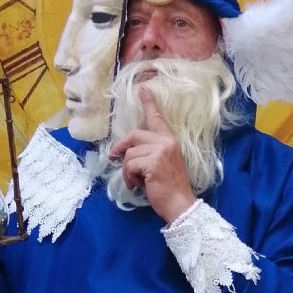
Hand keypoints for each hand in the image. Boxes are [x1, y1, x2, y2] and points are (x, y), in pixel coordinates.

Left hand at [106, 86, 196, 223]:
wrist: (180, 204)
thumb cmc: (169, 187)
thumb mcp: (162, 164)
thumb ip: (150, 152)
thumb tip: (126, 150)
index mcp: (170, 140)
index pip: (157, 118)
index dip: (149, 103)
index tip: (143, 88)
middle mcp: (166, 142)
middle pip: (134, 135)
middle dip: (121, 147)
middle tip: (113, 156)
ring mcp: (160, 151)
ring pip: (129, 153)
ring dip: (127, 170)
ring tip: (136, 181)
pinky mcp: (153, 163)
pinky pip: (130, 165)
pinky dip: (129, 177)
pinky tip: (137, 185)